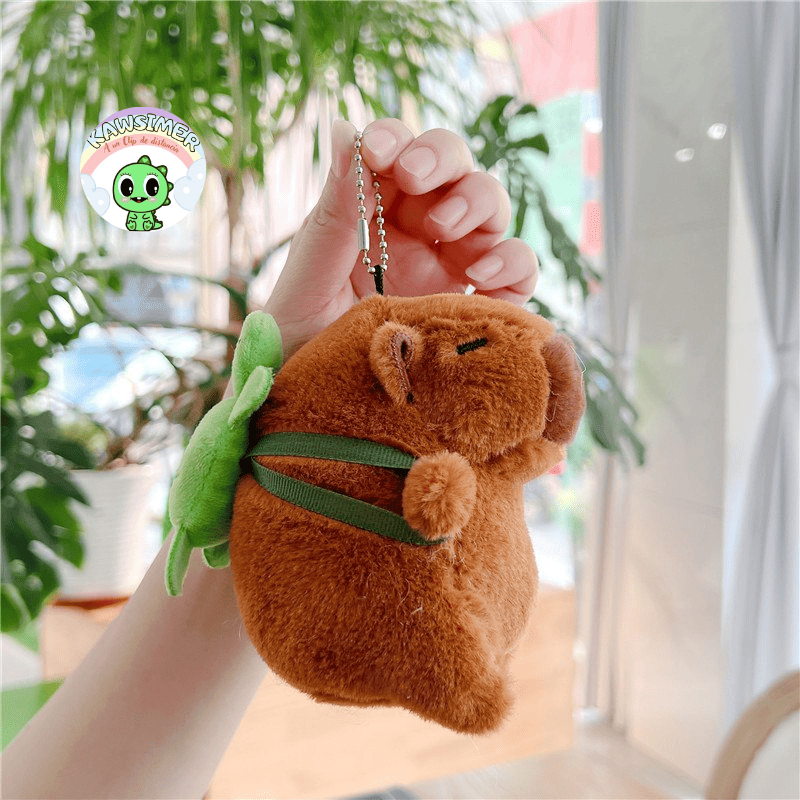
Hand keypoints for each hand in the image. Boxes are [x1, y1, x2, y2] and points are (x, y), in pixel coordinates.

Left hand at [266, 118, 538, 356]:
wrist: (320, 423)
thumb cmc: (300, 352)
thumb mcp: (308, 282)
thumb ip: (333, 214)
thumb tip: (342, 127)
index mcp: (369, 219)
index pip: (395, 157)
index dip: (394, 139)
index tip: (378, 152)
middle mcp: (416, 237)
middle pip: (453, 168)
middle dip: (441, 157)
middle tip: (416, 176)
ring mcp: (453, 271)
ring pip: (491, 208)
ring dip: (476, 202)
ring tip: (445, 231)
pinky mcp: (481, 309)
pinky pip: (518, 272)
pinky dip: (514, 261)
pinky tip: (484, 276)